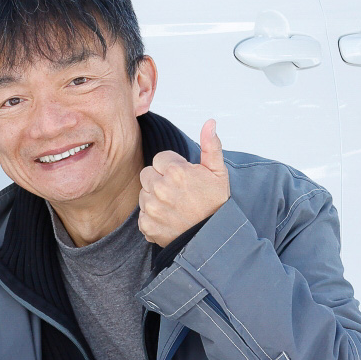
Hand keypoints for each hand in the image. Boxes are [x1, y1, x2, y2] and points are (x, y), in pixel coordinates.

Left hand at [138, 119, 229, 247]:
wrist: (213, 237)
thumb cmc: (216, 203)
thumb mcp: (218, 172)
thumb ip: (210, 145)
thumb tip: (209, 123)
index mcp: (176, 171)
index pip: (159, 159)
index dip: (171, 167)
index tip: (182, 178)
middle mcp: (160, 188)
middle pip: (147, 174)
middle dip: (159, 180)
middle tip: (177, 192)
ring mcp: (152, 208)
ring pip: (143, 194)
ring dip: (154, 199)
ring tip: (174, 207)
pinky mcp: (147, 226)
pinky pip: (142, 215)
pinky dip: (152, 218)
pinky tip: (168, 220)